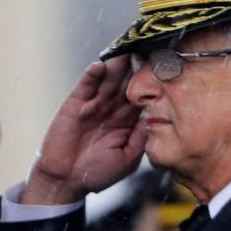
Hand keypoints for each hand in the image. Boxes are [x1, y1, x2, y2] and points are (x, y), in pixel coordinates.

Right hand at [21, 56, 145, 204]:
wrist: (66, 181)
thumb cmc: (96, 174)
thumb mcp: (128, 158)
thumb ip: (141, 137)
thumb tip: (154, 116)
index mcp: (127, 121)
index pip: (143, 96)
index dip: (152, 83)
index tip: (164, 67)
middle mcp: (112, 109)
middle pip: (127, 82)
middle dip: (136, 67)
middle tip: (148, 49)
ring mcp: (94, 105)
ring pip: (108, 80)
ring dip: (117, 66)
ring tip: (126, 52)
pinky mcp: (75, 104)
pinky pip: (85, 86)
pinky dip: (92, 75)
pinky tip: (100, 65)